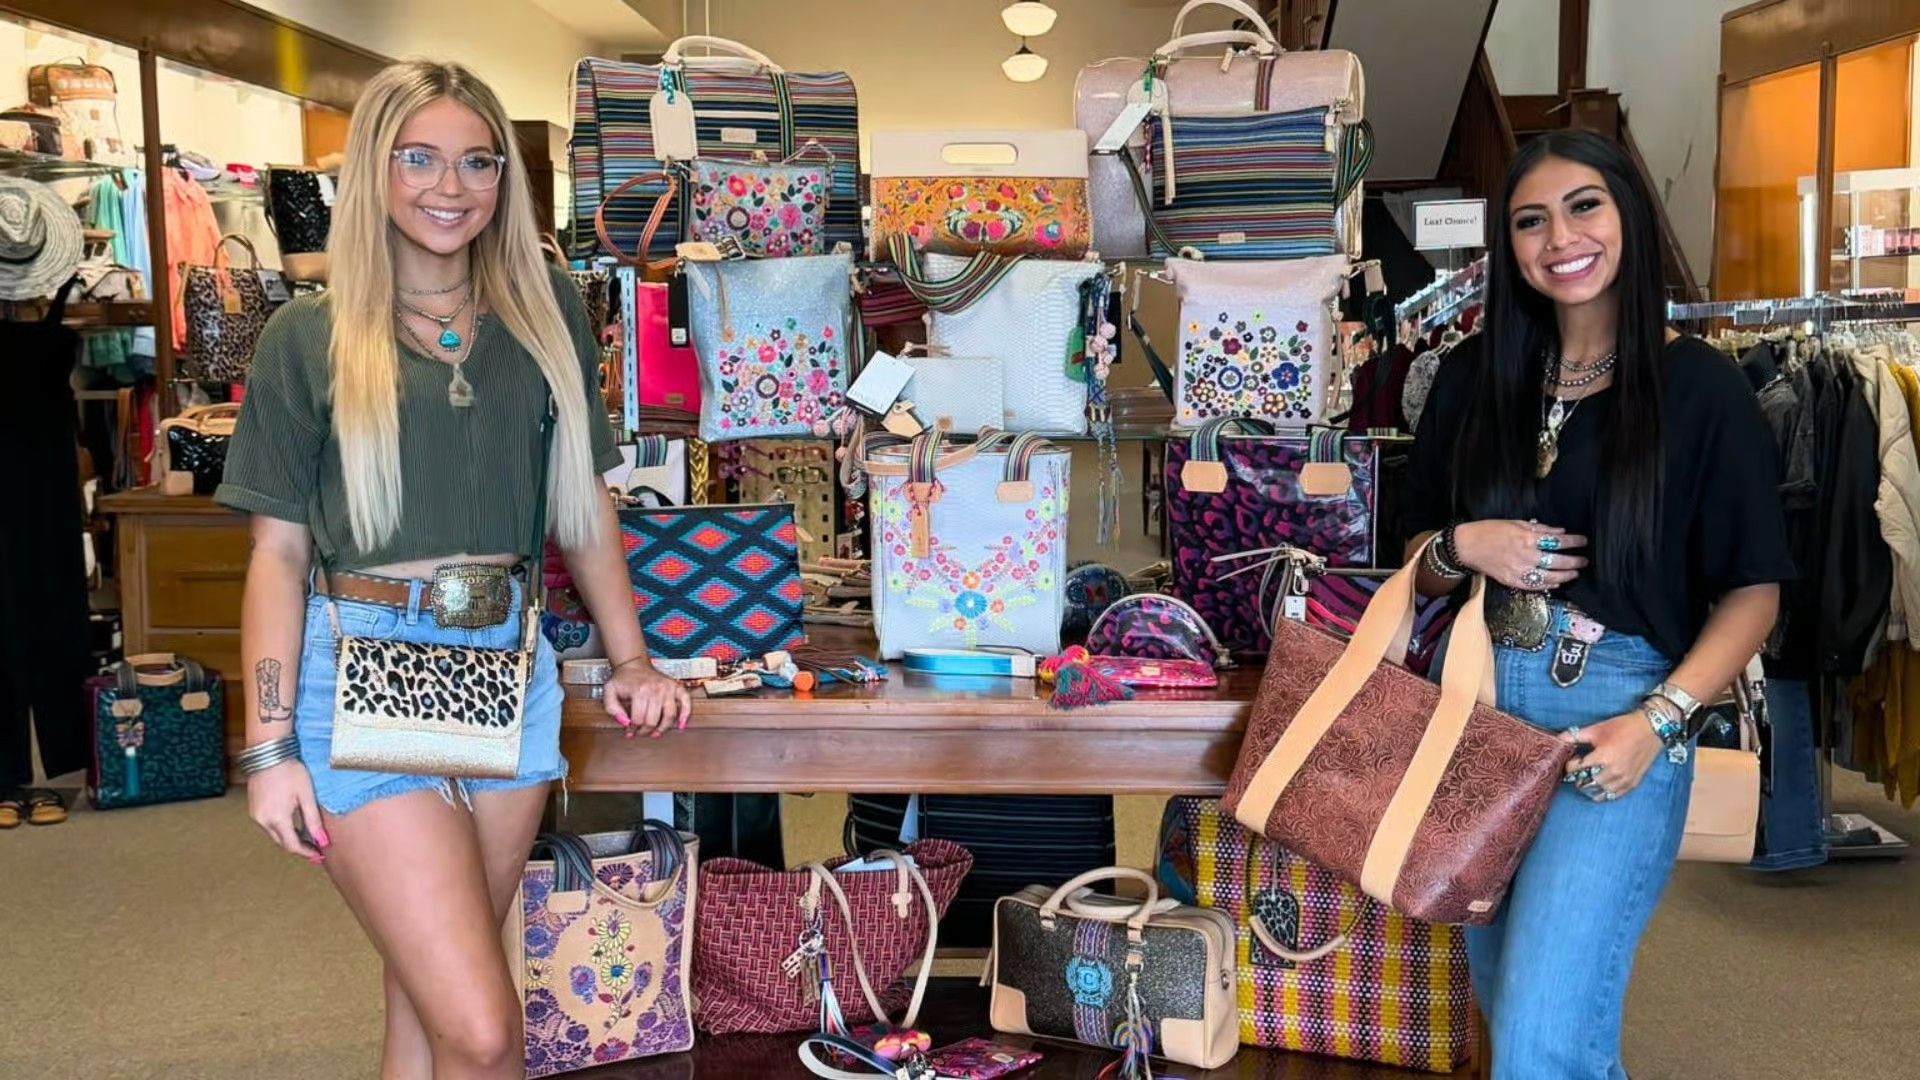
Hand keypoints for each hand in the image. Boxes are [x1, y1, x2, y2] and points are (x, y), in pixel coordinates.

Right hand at [247, 760, 327, 864]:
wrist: (268, 754)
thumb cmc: (289, 771)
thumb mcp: (306, 795)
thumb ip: (313, 820)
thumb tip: (322, 840)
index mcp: (277, 819)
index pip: (292, 845)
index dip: (307, 853)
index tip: (319, 856)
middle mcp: (262, 820)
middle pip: (282, 842)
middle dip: (299, 848)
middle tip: (316, 850)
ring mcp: (256, 815)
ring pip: (275, 835)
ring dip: (290, 838)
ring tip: (308, 837)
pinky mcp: (253, 809)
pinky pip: (268, 825)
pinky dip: (281, 828)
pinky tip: (293, 825)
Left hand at [605, 658, 692, 738]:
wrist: (634, 664)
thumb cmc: (622, 679)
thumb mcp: (609, 692)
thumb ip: (612, 709)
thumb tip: (625, 723)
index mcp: (639, 691)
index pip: (638, 719)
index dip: (632, 729)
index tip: (629, 731)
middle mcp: (656, 689)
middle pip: (653, 720)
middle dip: (645, 730)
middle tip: (639, 732)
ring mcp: (668, 688)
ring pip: (669, 716)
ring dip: (662, 729)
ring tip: (655, 734)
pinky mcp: (676, 686)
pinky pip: (686, 702)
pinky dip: (686, 714)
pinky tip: (681, 725)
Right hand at [1452, 520, 1588, 591]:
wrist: (1468, 546)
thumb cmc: (1489, 531)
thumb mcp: (1515, 523)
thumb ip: (1539, 528)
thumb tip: (1559, 532)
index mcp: (1527, 539)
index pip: (1558, 541)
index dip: (1574, 542)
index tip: (1583, 541)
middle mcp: (1526, 556)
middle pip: (1558, 561)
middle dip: (1574, 561)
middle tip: (1583, 561)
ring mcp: (1520, 571)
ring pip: (1550, 577)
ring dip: (1565, 576)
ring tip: (1574, 573)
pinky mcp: (1512, 581)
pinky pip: (1535, 586)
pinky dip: (1548, 585)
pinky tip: (1556, 583)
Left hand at [1560, 711, 1665, 801]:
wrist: (1651, 730)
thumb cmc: (1623, 727)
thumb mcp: (1597, 729)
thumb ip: (1575, 736)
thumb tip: (1558, 739)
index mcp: (1602, 757)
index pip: (1575, 769)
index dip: (1569, 765)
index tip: (1571, 761)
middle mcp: (1613, 771)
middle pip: (1584, 784)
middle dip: (1577, 778)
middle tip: (1577, 771)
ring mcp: (1623, 780)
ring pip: (1597, 793)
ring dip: (1588, 787)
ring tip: (1586, 779)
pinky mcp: (1632, 784)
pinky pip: (1612, 796)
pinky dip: (1602, 793)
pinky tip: (1599, 786)